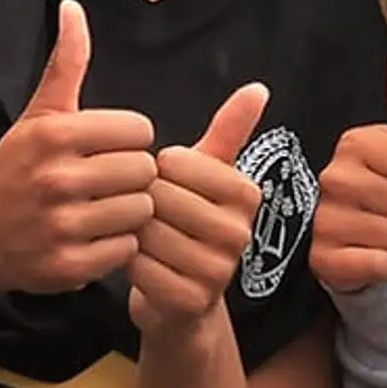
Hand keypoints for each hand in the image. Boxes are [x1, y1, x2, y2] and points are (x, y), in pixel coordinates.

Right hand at [0, 0, 158, 292]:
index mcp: (55, 135)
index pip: (139, 131)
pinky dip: (117, 245)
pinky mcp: (70, 264)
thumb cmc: (19, 170)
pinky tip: (94, 237)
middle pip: (145, 172)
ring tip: (102, 209)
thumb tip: (73, 7)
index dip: (129, 141)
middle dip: (133, 178)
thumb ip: (66, 64)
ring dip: (129, 213)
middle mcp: (58, 179)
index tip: (107, 150)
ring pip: (141, 212)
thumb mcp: (38, 115)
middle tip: (107, 183)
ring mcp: (63, 225)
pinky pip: (126, 249)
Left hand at [127, 82, 269, 335]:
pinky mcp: (191, 300)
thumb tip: (258, 87)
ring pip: (146, 230)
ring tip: (145, 238)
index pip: (174, 162)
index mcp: (247, 193)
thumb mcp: (207, 172)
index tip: (166, 185)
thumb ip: (230, 129)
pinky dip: (128, 262)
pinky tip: (141, 264)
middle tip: (150, 215)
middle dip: (142, 202)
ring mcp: (218, 270)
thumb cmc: (185, 221)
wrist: (179, 296)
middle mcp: (240, 233)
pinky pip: (138, 266)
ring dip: (132, 232)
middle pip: (159, 196)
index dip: (156, 171)